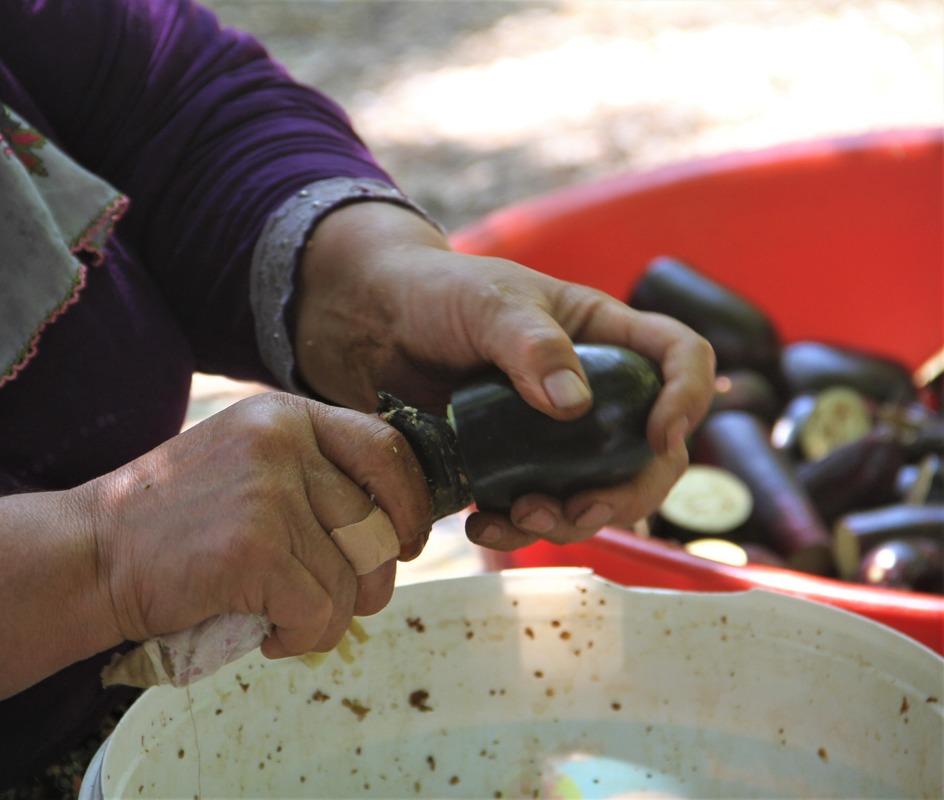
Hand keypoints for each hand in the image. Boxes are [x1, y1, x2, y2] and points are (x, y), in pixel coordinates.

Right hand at [79, 393, 430, 658]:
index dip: (410, 503)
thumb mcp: (245, 466)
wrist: (89, 555)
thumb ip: (311, 476)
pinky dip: (300, 639)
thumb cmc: (171, 523)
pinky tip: (266, 636)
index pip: (387, 449)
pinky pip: (319, 613)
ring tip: (283, 620)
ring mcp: (268, 493)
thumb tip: (396, 525)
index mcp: (284, 416)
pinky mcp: (254, 549)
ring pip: (353, 578)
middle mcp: (282, 443)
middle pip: (379, 524)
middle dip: (372, 579)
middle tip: (333, 602)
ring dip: (328, 618)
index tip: (407, 542)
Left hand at [294, 203, 714, 545]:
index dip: (688, 399)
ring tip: (519, 517)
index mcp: (604, 335)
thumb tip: (575, 406)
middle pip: (650, 452)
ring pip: (594, 493)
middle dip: (627, 491)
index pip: (681, 359)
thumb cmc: (438, 292)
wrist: (373, 324)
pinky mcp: (510, 466)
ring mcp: (553, 434)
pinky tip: (481, 525)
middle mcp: (592, 389)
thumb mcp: (489, 303)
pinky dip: (515, 528)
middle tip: (581, 509)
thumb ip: (531, 346)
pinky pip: (533, 509)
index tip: (659, 436)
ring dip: (571, 520)